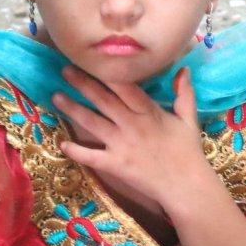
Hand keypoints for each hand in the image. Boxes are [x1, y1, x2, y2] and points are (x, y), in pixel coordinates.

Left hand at [52, 66, 211, 208]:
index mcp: (148, 112)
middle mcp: (131, 125)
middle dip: (83, 84)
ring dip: (73, 110)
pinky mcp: (115, 165)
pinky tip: (63, 143)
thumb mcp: (188, 118)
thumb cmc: (187, 150)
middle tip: (65, 70)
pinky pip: (92, 157)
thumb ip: (184, 92)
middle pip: (103, 100)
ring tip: (56, 97)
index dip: (109, 74)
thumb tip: (183, 68)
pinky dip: (77, 151)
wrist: (185, 186)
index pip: (126, 87)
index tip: (94, 60)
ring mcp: (121, 145)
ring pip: (93, 123)